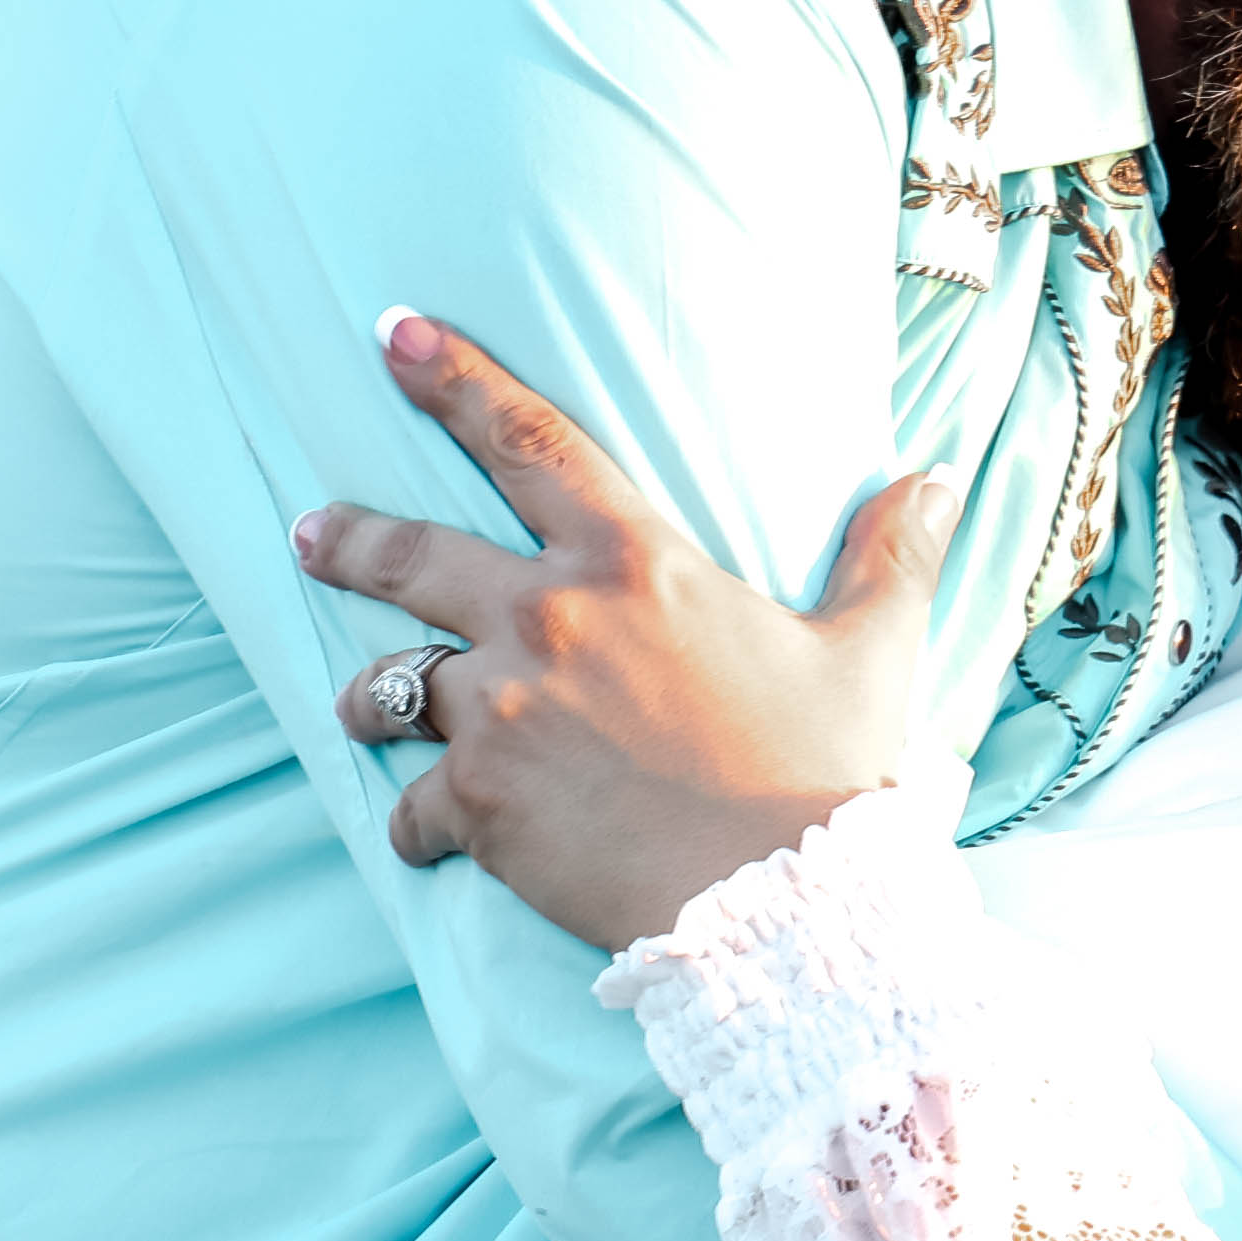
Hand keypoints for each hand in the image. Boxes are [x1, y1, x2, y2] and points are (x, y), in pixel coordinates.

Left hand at [303, 313, 954, 952]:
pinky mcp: (482, 803)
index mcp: (635, 564)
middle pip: (413, 557)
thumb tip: (932, 477)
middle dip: (349, 540)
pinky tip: (428, 841)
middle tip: (310, 534)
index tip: (392, 333)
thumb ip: (888, 558)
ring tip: (358, 707)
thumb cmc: (828, 775)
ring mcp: (505, 710)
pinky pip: (416, 808)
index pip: (529, 441)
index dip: (454, 378)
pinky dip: (418, 826)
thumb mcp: (872, 652)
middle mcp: (549, 621)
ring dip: (370, 697)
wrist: (787, 907)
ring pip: (392, 687)